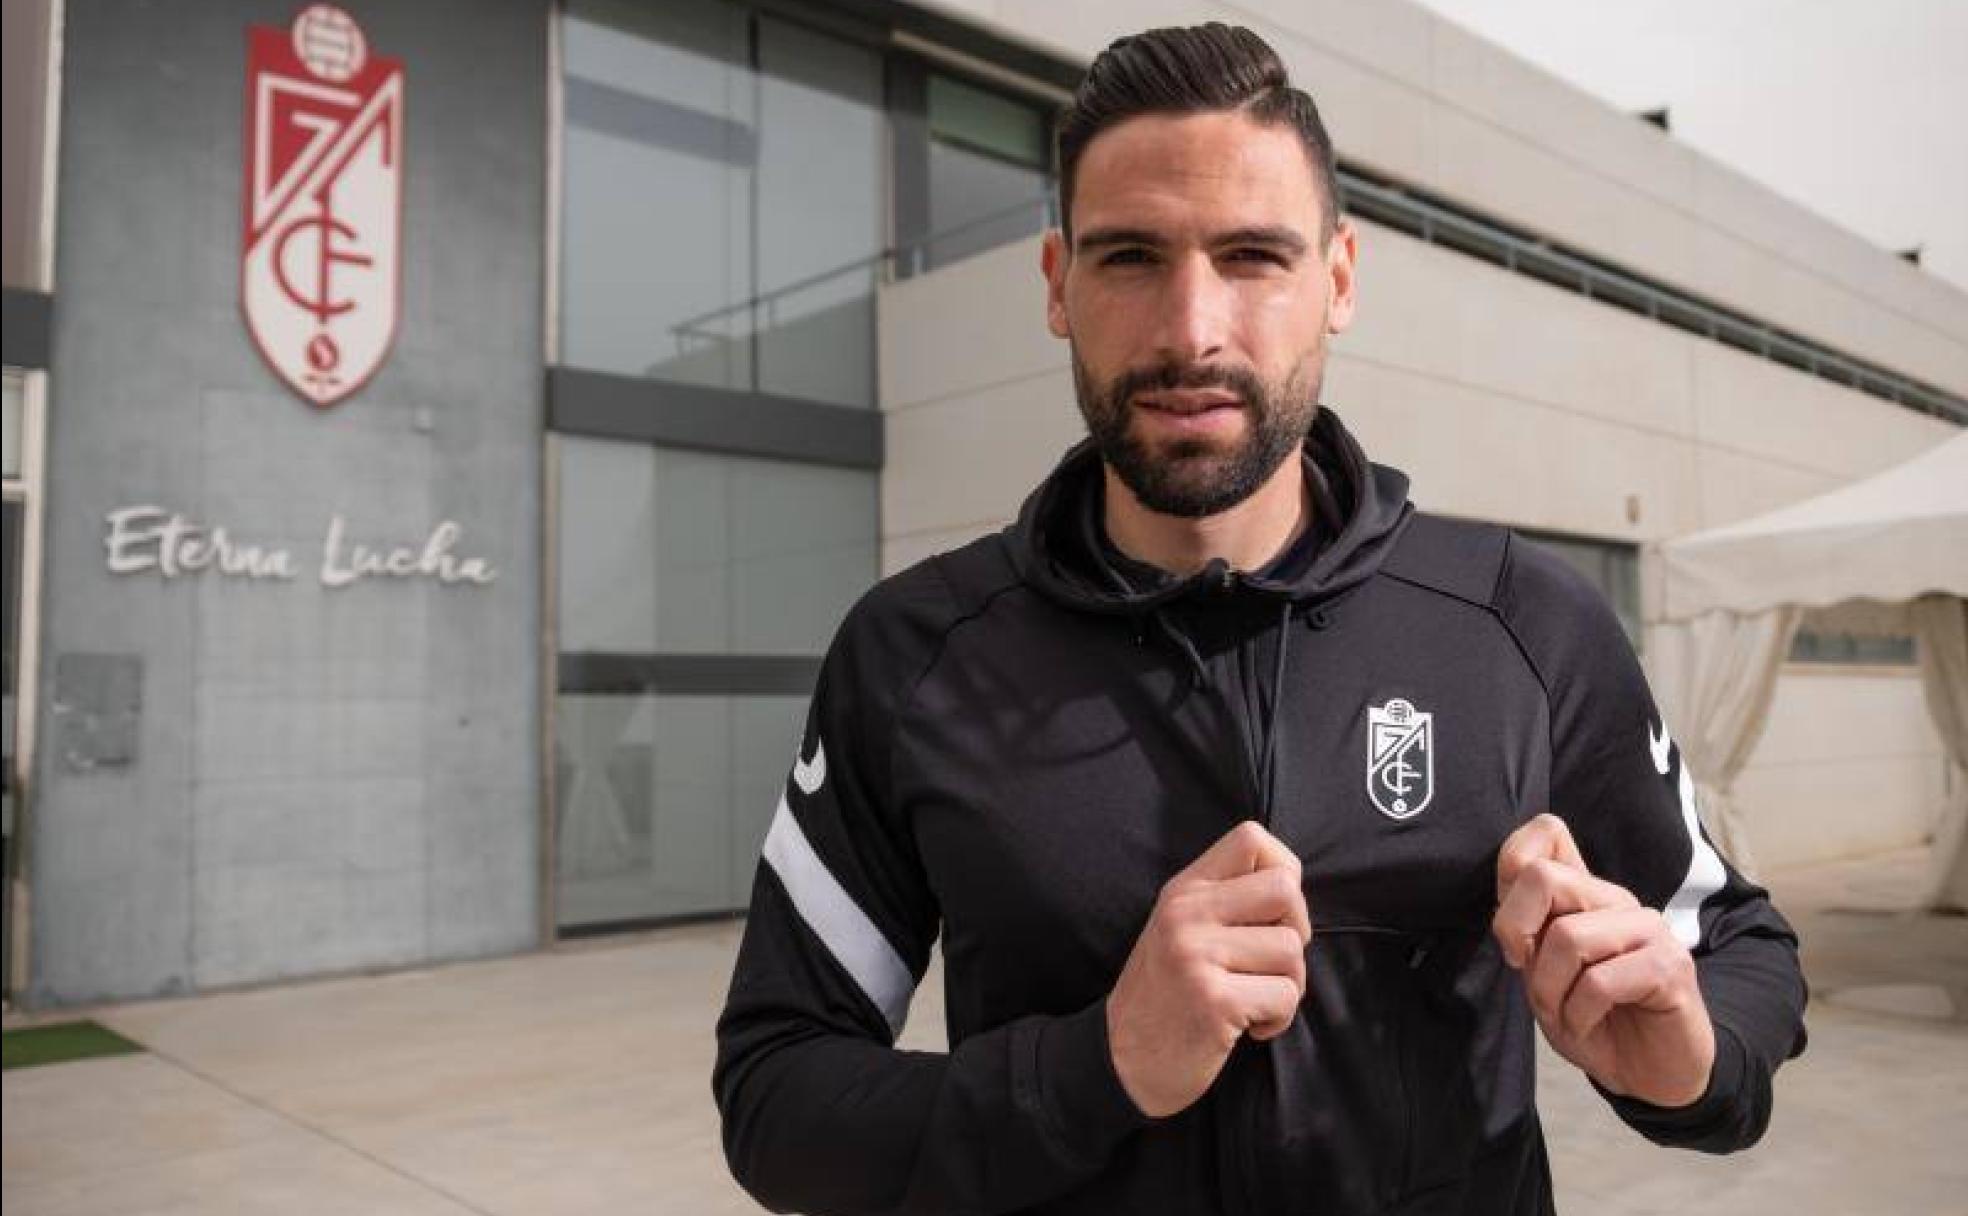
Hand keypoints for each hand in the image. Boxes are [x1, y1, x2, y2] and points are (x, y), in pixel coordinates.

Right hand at [1107, 820, 1311, 1117]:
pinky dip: (1278, 1018)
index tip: (1272, 914)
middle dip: (1296, 931)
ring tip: (1253, 1000)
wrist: (1121, 1061)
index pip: (1251, 838)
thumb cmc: (1166, 996)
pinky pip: (1285, 996)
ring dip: (1287, 985)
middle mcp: (1186, 914)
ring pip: (1291, 950)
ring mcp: (1197, 955)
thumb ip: (1226, 901)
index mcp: (1183, 891)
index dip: (1283, 871)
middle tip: (1270, 963)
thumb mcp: (1182, 930)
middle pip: (1285, 889)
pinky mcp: (1214, 1000)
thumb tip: (1292, 886)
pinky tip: (1250, 1027)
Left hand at [1493, 814, 1715, 1107]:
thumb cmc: (1592, 1019)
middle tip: (1525, 972)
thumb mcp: (1542, 974)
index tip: (1513, 931)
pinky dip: (1579, 1013)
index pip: (1546, 832)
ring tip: (1564, 1012)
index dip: (1511, 865)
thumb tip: (1508, 894)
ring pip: (1568, 936)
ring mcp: (1648, 928)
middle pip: (1544, 877)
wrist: (1649, 1074)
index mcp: (1583, 894)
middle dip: (1515, 931)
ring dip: (1550, 989)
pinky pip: (1600, 981)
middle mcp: (1616, 900)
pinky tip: (1588, 1025)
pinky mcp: (1670, 965)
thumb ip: (1527, 930)